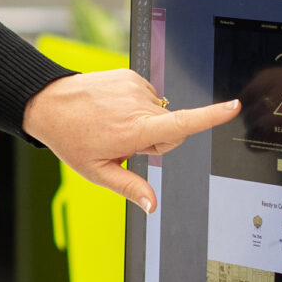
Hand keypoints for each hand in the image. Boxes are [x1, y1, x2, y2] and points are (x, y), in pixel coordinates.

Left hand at [21, 69, 239, 212]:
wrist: (48, 103)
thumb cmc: (72, 139)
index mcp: (135, 129)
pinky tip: (112, 110)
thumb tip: (153, 206)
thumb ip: (130, 188)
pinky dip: (135, 106)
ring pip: (160, 112)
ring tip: (113, 124)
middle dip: (156, 139)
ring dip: (145, 121)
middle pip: (172, 129)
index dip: (211, 116)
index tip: (233, 107)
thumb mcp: (98, 171)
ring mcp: (135, 87)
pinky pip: (147, 96)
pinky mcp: (130, 75)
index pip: (182, 123)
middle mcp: (139, 105)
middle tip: (123, 142)